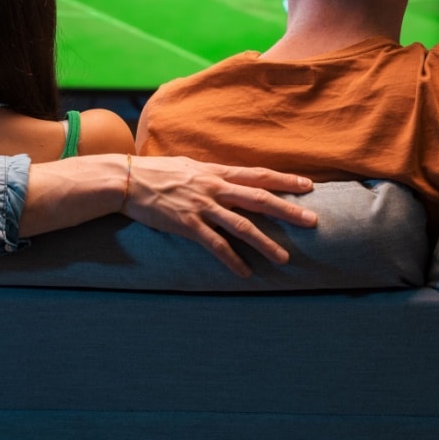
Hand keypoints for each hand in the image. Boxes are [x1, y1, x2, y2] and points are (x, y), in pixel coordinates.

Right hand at [120, 156, 315, 277]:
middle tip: (312, 221)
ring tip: (284, 258)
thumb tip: (228, 178)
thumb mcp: (189, 166)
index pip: (258, 175)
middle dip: (288, 210)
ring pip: (242, 225)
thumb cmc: (156, 172)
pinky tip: (245, 273)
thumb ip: (211, 173)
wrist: (126, 180)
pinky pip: (215, 245)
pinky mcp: (187, 225)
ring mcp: (202, 206)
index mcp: (216, 172)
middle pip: (259, 199)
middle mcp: (214, 188)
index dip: (284, 180)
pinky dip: (232, 260)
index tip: (308, 185)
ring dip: (265, 243)